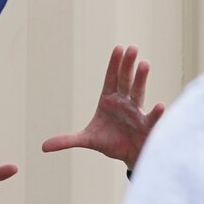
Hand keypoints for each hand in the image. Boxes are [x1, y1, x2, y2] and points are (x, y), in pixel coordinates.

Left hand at [42, 44, 165, 168]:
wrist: (128, 156)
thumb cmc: (111, 142)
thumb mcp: (87, 140)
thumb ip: (67, 140)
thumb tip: (43, 146)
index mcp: (109, 101)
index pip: (111, 79)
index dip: (114, 64)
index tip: (118, 48)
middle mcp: (124, 102)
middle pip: (125, 80)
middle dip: (127, 65)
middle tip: (132, 47)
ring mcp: (136, 112)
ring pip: (138, 93)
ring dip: (141, 79)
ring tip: (145, 63)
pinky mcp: (146, 126)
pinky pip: (151, 118)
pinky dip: (156, 113)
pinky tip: (160, 106)